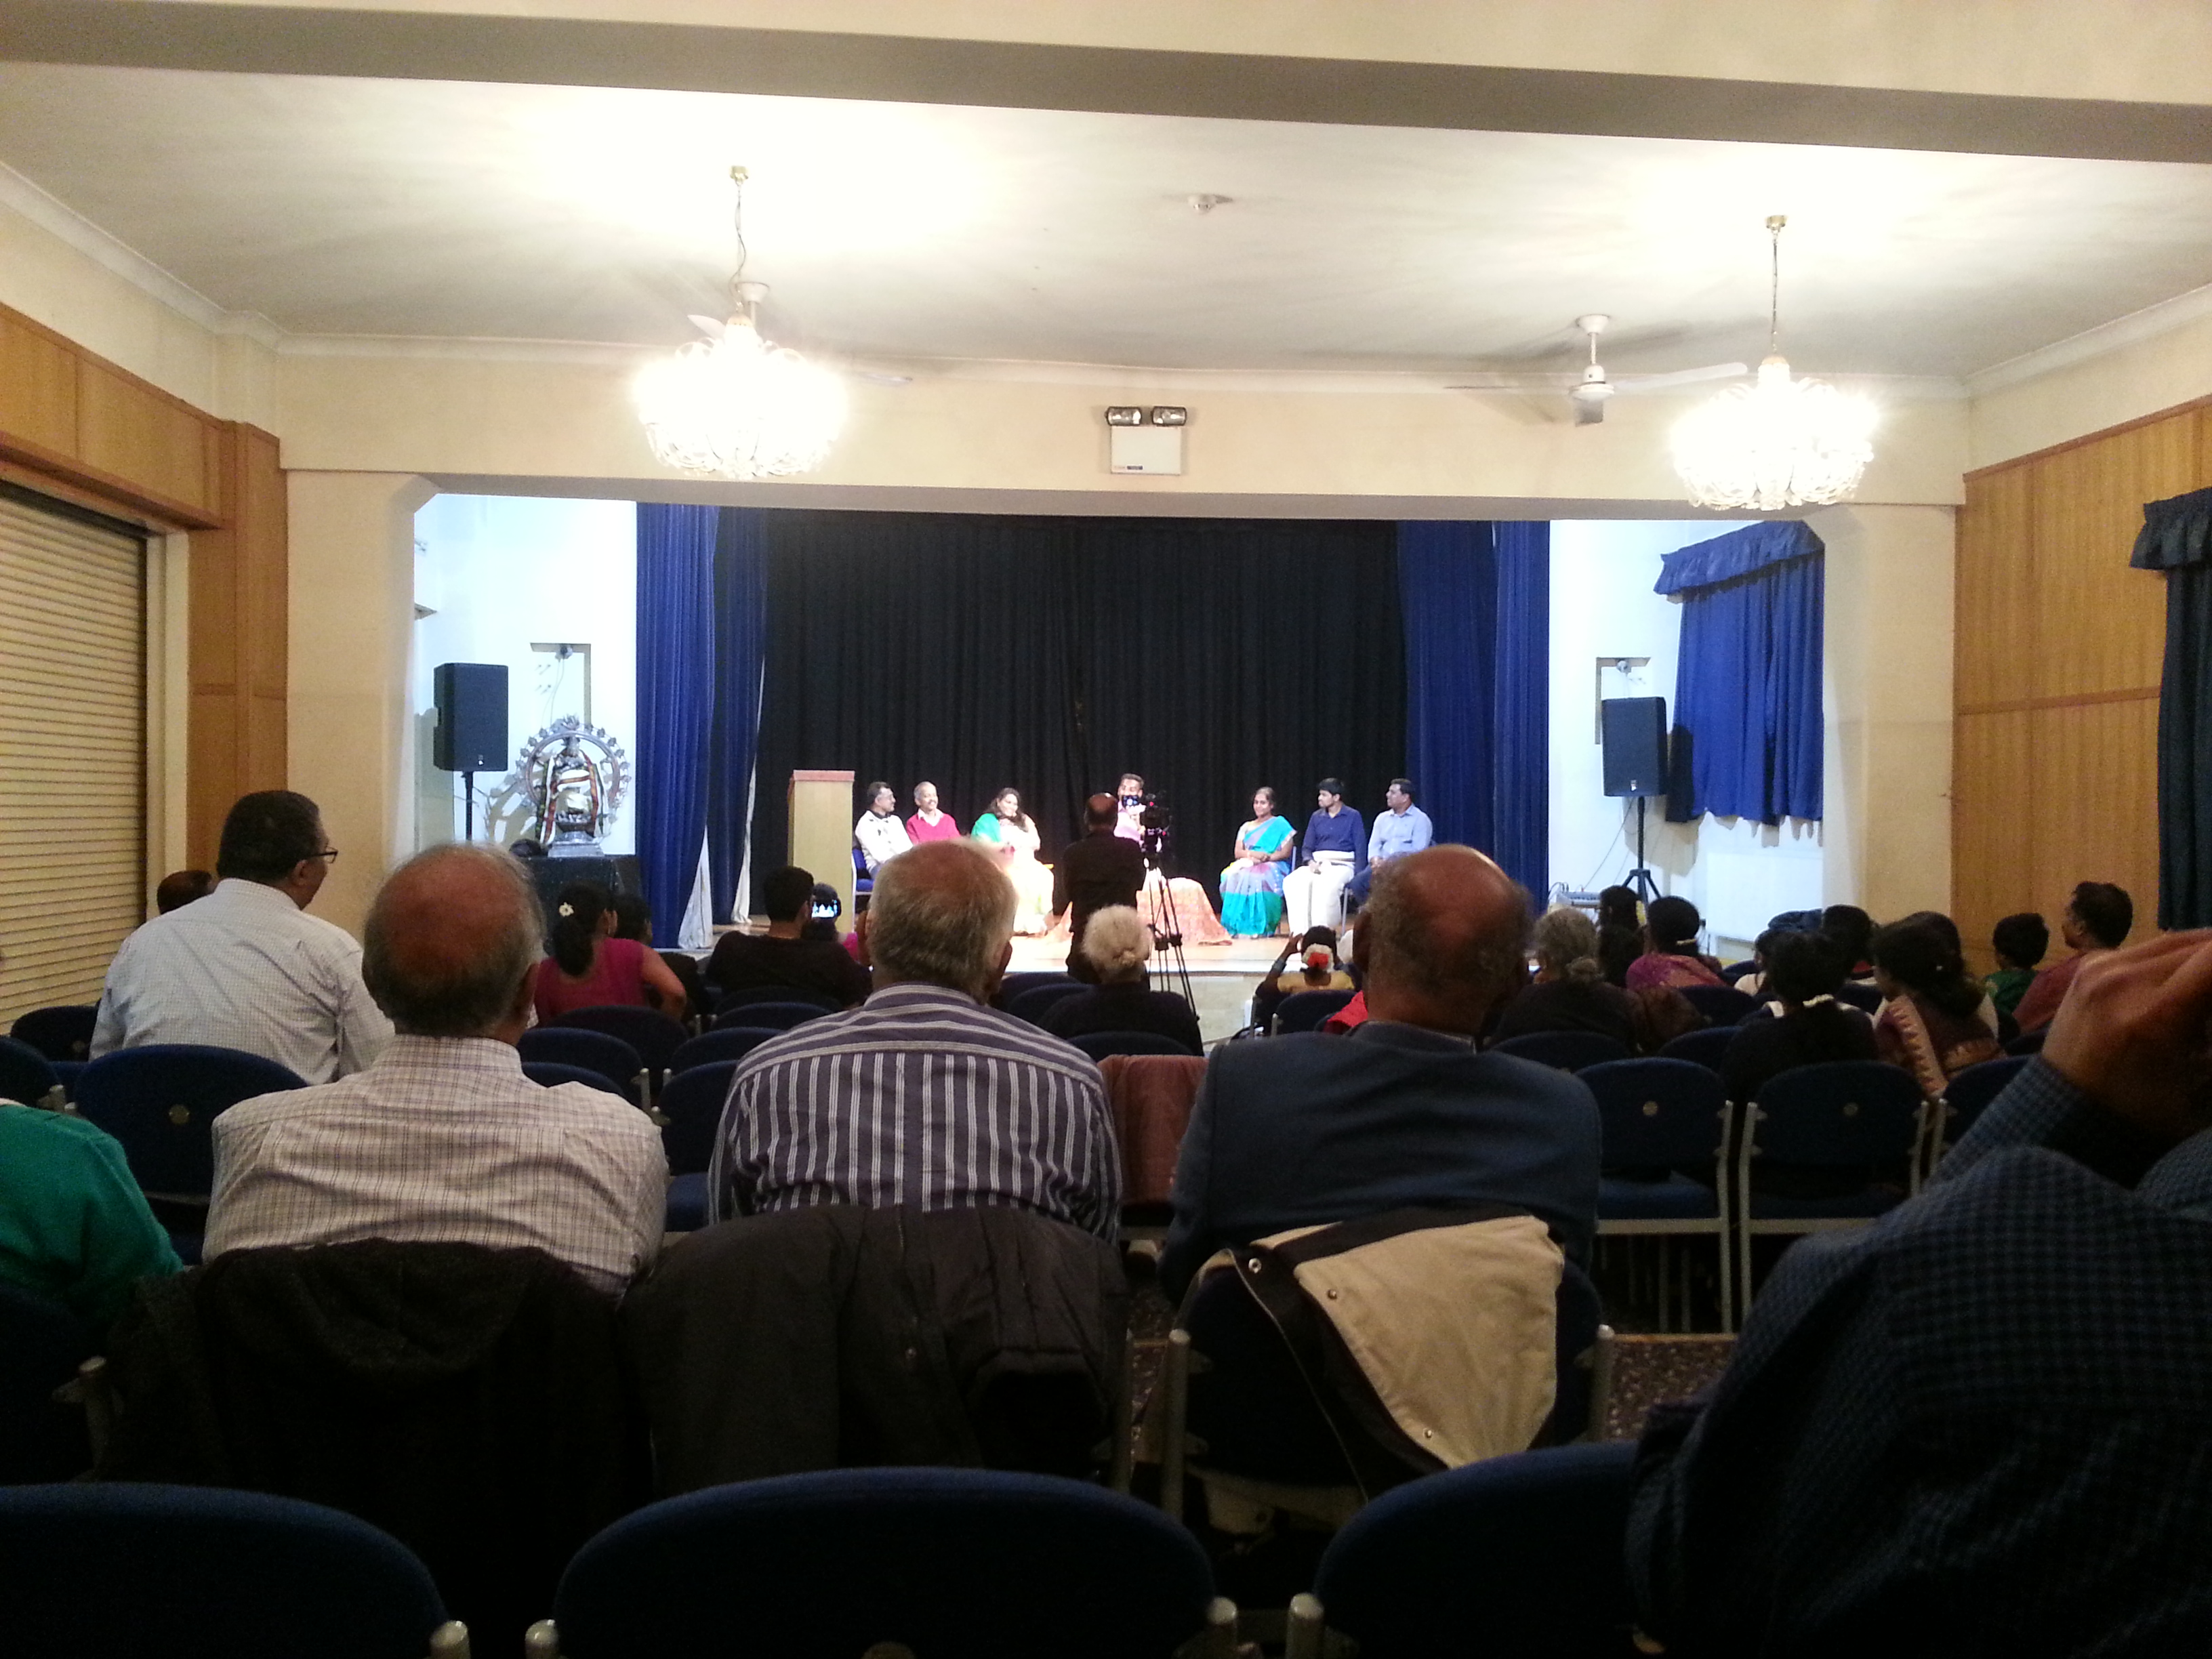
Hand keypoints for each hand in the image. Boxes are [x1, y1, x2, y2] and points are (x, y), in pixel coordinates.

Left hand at [2042, 930, 2211, 1145]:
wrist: (2066, 1110)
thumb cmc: (2144, 1113)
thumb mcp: (2204, 1084)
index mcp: (2153, 1014)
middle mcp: (2122, 979)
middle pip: (2204, 943)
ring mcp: (2100, 966)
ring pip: (2180, 939)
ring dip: (2207, 958)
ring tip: (2206, 996)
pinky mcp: (2090, 963)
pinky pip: (2152, 947)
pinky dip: (2179, 960)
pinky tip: (2188, 987)